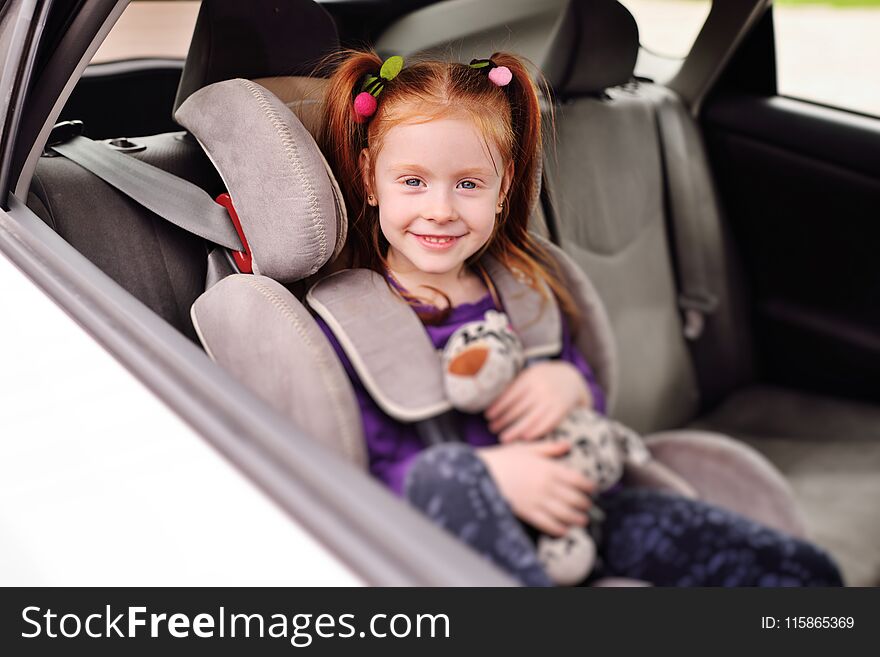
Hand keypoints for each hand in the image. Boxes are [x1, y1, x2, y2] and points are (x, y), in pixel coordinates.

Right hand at [477, 441, 595, 536]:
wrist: (480, 473)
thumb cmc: (503, 458)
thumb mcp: (526, 448)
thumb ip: (549, 448)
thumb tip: (567, 445)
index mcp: (549, 468)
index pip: (578, 480)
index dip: (588, 486)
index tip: (592, 489)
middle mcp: (547, 486)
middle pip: (575, 499)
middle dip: (585, 504)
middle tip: (587, 506)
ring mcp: (538, 501)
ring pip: (566, 514)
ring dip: (577, 519)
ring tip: (581, 521)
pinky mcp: (528, 513)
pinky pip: (549, 525)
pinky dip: (559, 529)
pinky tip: (564, 530)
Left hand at [485, 361, 591, 442]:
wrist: (570, 378)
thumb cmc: (542, 378)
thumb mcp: (529, 375)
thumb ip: (515, 386)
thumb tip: (492, 401)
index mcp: (530, 378)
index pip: (511, 394)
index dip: (498, 406)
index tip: (488, 416)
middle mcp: (541, 388)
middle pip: (519, 408)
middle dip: (503, 420)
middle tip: (492, 429)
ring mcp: (551, 400)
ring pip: (531, 418)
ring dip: (516, 430)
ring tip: (504, 438)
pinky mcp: (561, 410)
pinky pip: (546, 423)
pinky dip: (535, 432)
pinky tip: (524, 438)